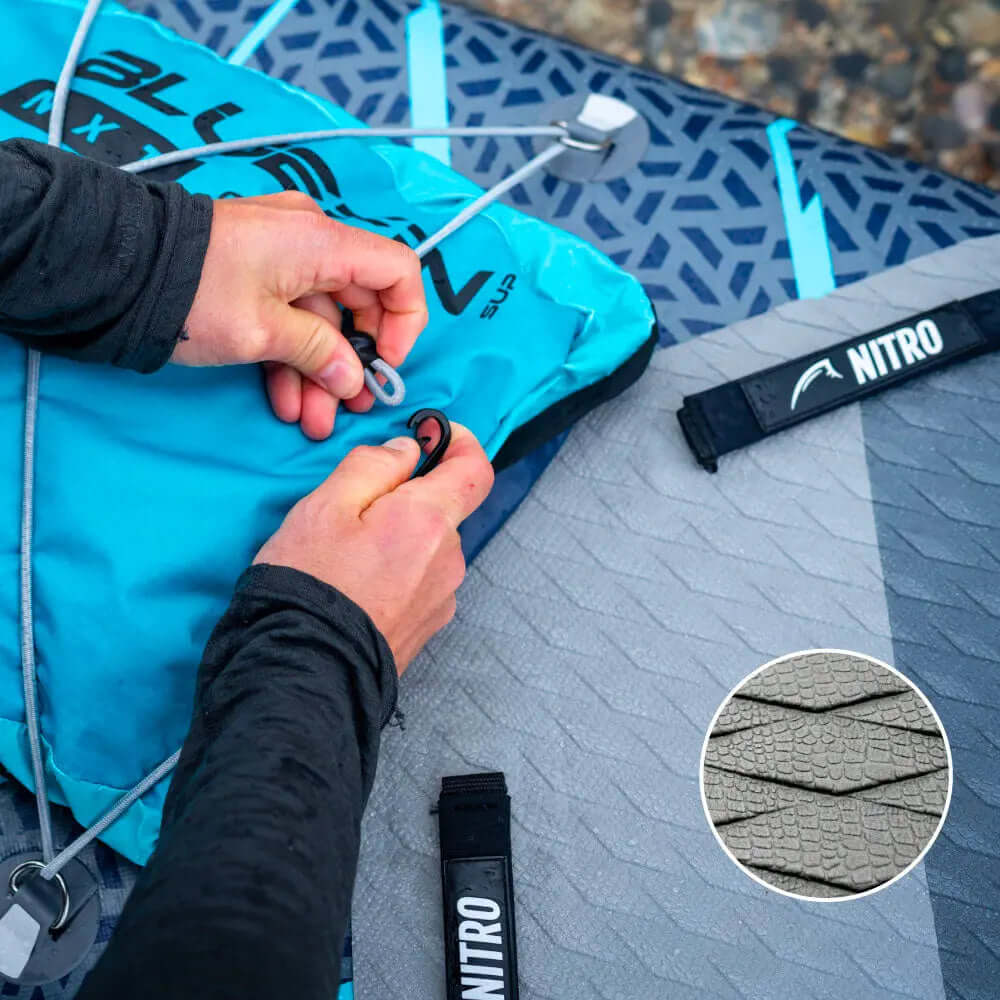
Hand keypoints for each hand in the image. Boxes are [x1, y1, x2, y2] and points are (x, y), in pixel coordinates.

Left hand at [176, 192, 427, 439]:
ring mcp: (281, 256)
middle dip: (352, 363)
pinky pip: (290, 315)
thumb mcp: (263, 331)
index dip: (405, 321)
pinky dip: (290, 355)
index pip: (397, 271)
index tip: (385, 364)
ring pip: (320, 319)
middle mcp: (309, 241)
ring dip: (318, 371)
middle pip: (358, 304)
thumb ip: (319, 354)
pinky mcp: (255, 273)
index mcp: (322, 241)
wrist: (115, 269)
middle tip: (348, 408)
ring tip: (310, 420)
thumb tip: (352, 380)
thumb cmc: (192, 292)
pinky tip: (284, 399)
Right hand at [254, 422, 493, 670]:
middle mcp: (449, 559)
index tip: (429, 434)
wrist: (304, 674)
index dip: (459, 443)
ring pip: (429, 547)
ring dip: (399, 540)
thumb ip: (372, 466)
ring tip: (347, 559)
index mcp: (428, 521)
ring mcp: (442, 597)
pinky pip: (421, 581)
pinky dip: (397, 573)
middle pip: (442, 510)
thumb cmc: (309, 585)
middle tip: (352, 512)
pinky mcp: (428, 626)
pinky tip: (358, 588)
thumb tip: (407, 451)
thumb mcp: (324, 506)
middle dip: (406, 500)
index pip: (475, 469)